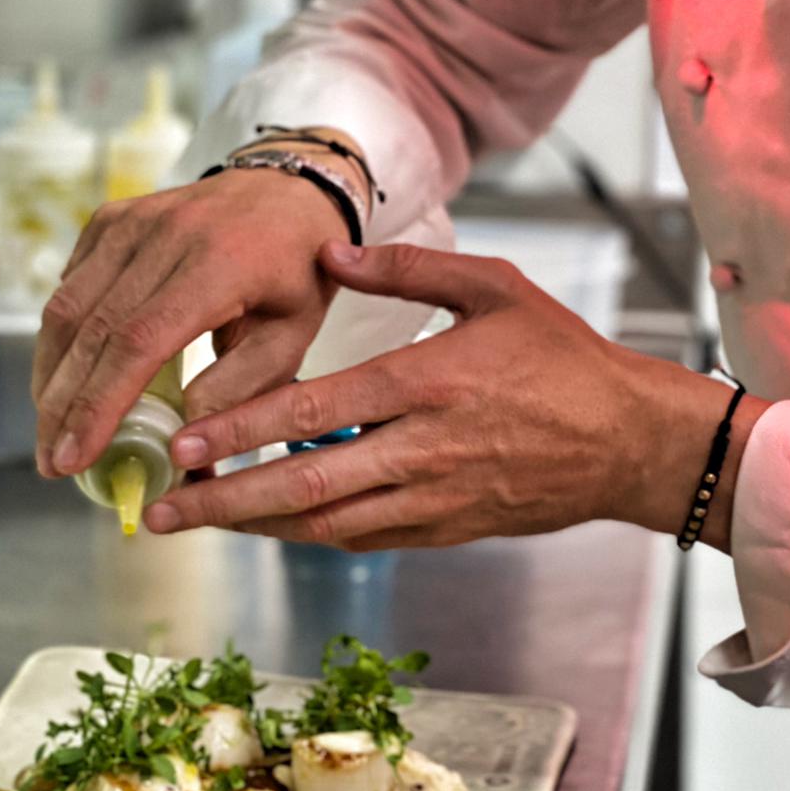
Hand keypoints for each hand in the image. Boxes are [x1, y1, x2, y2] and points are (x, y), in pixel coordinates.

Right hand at [34, 165, 358, 480]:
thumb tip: (179, 448)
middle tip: (51, 464)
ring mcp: (132, 221)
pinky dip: (62, 338)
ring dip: (52, 377)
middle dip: (64, 406)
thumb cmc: (296, 273)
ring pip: (67, 308)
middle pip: (92, 329)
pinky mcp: (111, 220)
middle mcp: (167, 234)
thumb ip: (239, 390)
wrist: (289, 190)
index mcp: (220, 264)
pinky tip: (67, 379)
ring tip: (52, 433)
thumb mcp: (291, 337)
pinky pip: (71, 286)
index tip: (73, 458)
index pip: (140, 340)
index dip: (99, 403)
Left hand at [145, 241, 762, 550]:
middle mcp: (421, 450)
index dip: (240, 433)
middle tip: (160, 509)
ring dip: (254, 528)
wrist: (629, 441)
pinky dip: (308, 535)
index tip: (183, 442)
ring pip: (325, 525)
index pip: (314, 415)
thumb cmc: (562, 357)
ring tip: (195, 524)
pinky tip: (268, 526)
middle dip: (223, 501)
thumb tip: (332, 252)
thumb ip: (408, 268)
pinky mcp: (445, 530)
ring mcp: (432, 499)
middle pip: (303, 487)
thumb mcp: (494, 286)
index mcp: (426, 383)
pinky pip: (362, 538)